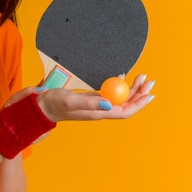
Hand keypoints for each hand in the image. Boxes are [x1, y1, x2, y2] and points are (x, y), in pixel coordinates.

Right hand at [36, 74, 154, 122]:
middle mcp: (100, 111)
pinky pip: (111, 94)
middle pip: (126, 105)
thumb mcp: (71, 100)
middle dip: (139, 94)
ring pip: (120, 99)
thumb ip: (90, 102)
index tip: (148, 94)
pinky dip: (119, 85)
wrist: (42, 106)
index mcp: (98, 113)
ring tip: (141, 77)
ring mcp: (97, 105)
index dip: (139, 104)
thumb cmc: (54, 103)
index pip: (125, 112)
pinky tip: (122, 77)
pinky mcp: (92, 100)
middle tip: (149, 81)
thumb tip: (110, 104)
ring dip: (132, 89)